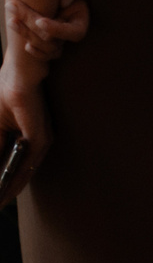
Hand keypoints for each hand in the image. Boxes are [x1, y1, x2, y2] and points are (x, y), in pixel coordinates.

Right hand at [0, 56, 48, 191]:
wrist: (21, 72)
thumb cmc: (8, 93)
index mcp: (25, 138)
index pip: (13, 168)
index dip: (4, 184)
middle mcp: (36, 140)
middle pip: (19, 173)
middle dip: (6, 190)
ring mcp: (39, 138)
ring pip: (24, 172)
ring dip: (9, 188)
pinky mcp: (39, 133)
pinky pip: (28, 161)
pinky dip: (15, 177)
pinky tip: (5, 190)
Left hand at [6, 0, 84, 64]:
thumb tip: (64, 2)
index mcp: (81, 19)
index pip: (73, 33)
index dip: (55, 29)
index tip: (39, 21)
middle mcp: (70, 33)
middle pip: (51, 39)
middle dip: (30, 23)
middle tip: (12, 6)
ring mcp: (59, 40)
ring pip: (44, 47)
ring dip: (25, 34)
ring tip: (11, 19)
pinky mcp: (47, 43)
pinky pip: (43, 55)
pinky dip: (33, 50)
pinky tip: (22, 40)